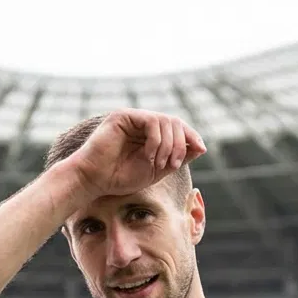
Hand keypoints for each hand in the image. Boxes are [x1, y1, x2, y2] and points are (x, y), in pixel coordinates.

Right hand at [68, 110, 205, 199]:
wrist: (96, 181)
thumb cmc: (121, 178)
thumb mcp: (158, 170)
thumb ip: (177, 158)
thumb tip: (201, 147)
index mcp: (150, 134)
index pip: (178, 127)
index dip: (191, 136)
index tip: (201, 149)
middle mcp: (142, 123)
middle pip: (175, 122)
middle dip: (180, 144)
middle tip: (173, 164)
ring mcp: (133, 118)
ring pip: (165, 121)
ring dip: (168, 145)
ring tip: (158, 164)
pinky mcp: (123, 116)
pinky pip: (151, 121)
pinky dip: (156, 140)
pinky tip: (148, 156)